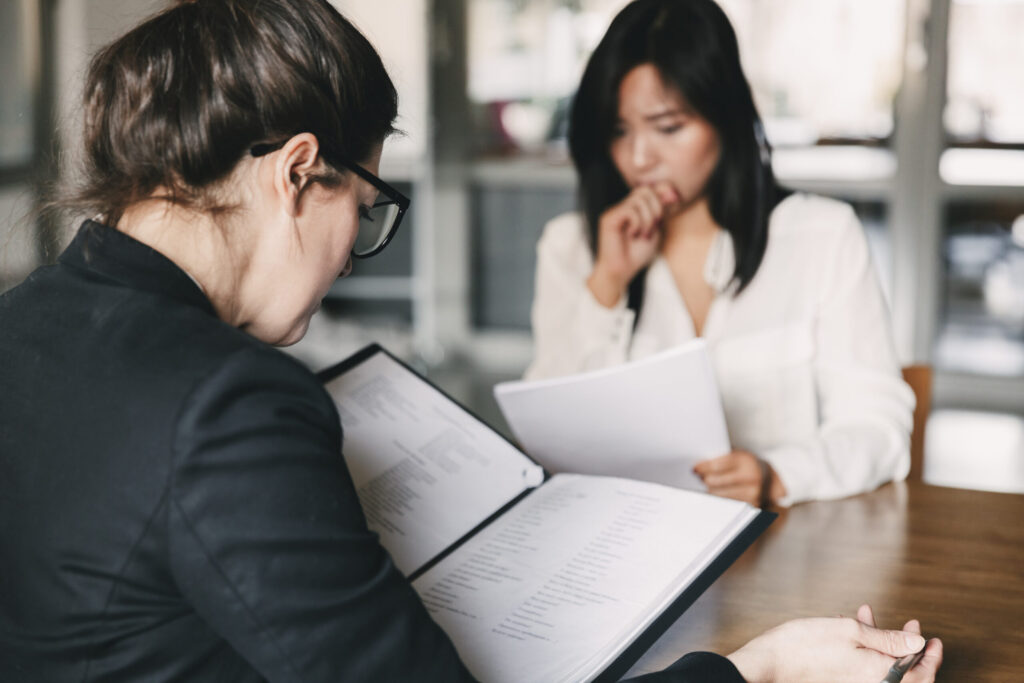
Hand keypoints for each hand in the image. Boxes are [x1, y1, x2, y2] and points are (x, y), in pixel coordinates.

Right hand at [587, 182, 678, 307]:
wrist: (621, 272)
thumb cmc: (636, 255)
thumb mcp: (655, 230)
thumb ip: (661, 212)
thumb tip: (671, 193)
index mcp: (634, 209)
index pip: (649, 189)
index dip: (663, 190)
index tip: (675, 200)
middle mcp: (623, 207)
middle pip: (644, 190)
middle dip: (657, 207)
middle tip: (655, 226)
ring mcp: (614, 212)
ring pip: (638, 199)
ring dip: (648, 218)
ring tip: (644, 234)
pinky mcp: (609, 219)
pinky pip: (629, 210)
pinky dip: (637, 223)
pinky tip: (633, 235)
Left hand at [693, 451, 784, 506]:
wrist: (767, 477)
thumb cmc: (745, 464)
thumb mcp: (736, 454)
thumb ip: (720, 456)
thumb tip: (698, 464)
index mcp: (745, 459)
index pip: (716, 465)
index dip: (702, 467)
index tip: (694, 468)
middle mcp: (751, 476)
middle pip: (714, 481)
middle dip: (703, 478)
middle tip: (698, 476)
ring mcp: (752, 493)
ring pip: (717, 494)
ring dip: (709, 489)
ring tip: (707, 484)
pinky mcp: (750, 505)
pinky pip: (725, 503)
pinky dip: (718, 498)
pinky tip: (716, 493)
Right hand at [726, 610, 933, 682]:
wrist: (771, 661)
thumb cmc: (805, 646)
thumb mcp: (850, 632)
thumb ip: (888, 639)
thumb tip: (916, 643)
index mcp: (879, 675)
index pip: (920, 674)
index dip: (931, 657)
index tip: (935, 641)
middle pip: (904, 673)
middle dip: (908, 646)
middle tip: (911, 626)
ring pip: (882, 665)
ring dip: (882, 641)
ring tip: (870, 616)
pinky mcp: (843, 681)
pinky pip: (865, 667)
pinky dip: (865, 648)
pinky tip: (851, 626)